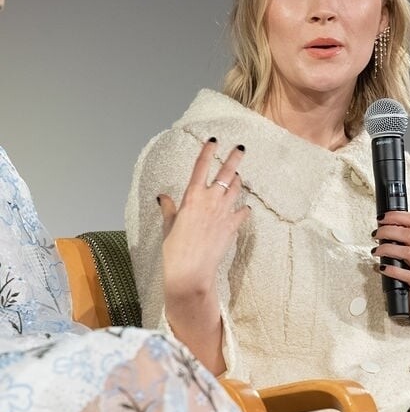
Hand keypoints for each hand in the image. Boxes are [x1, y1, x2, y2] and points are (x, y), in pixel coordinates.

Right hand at [157, 138, 249, 375]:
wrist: (191, 271)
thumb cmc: (175, 249)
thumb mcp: (169, 225)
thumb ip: (169, 208)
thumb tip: (162, 197)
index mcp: (192, 196)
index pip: (200, 167)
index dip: (207, 151)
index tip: (213, 140)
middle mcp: (210, 200)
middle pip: (226, 173)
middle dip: (234, 158)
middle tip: (240, 148)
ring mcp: (224, 212)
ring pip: (236, 189)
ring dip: (238, 182)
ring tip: (238, 176)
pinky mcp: (232, 226)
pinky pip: (243, 212)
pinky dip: (243, 209)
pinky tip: (244, 208)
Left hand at [372, 211, 409, 324]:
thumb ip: (405, 244)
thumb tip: (382, 233)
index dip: (398, 216)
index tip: (382, 217)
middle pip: (409, 233)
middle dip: (388, 230)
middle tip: (375, 234)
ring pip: (407, 251)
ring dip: (387, 248)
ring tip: (375, 251)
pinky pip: (405, 274)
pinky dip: (391, 269)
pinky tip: (382, 268)